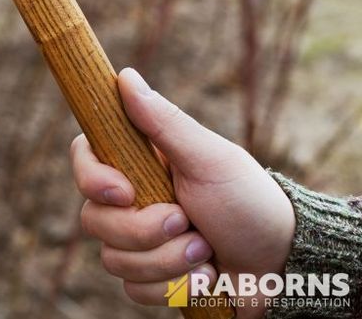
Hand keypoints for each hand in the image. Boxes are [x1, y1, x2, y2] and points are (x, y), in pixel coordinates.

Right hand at [70, 68, 294, 317]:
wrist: (283, 266)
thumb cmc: (249, 202)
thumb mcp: (209, 159)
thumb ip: (164, 122)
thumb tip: (125, 76)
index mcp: (138, 164)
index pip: (84, 161)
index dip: (92, 179)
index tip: (124, 191)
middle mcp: (130, 202)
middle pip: (94, 219)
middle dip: (145, 231)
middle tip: (188, 223)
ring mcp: (138, 243)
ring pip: (114, 259)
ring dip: (168, 261)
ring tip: (206, 253)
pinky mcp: (149, 280)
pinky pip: (134, 291)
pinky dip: (174, 288)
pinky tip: (204, 279)